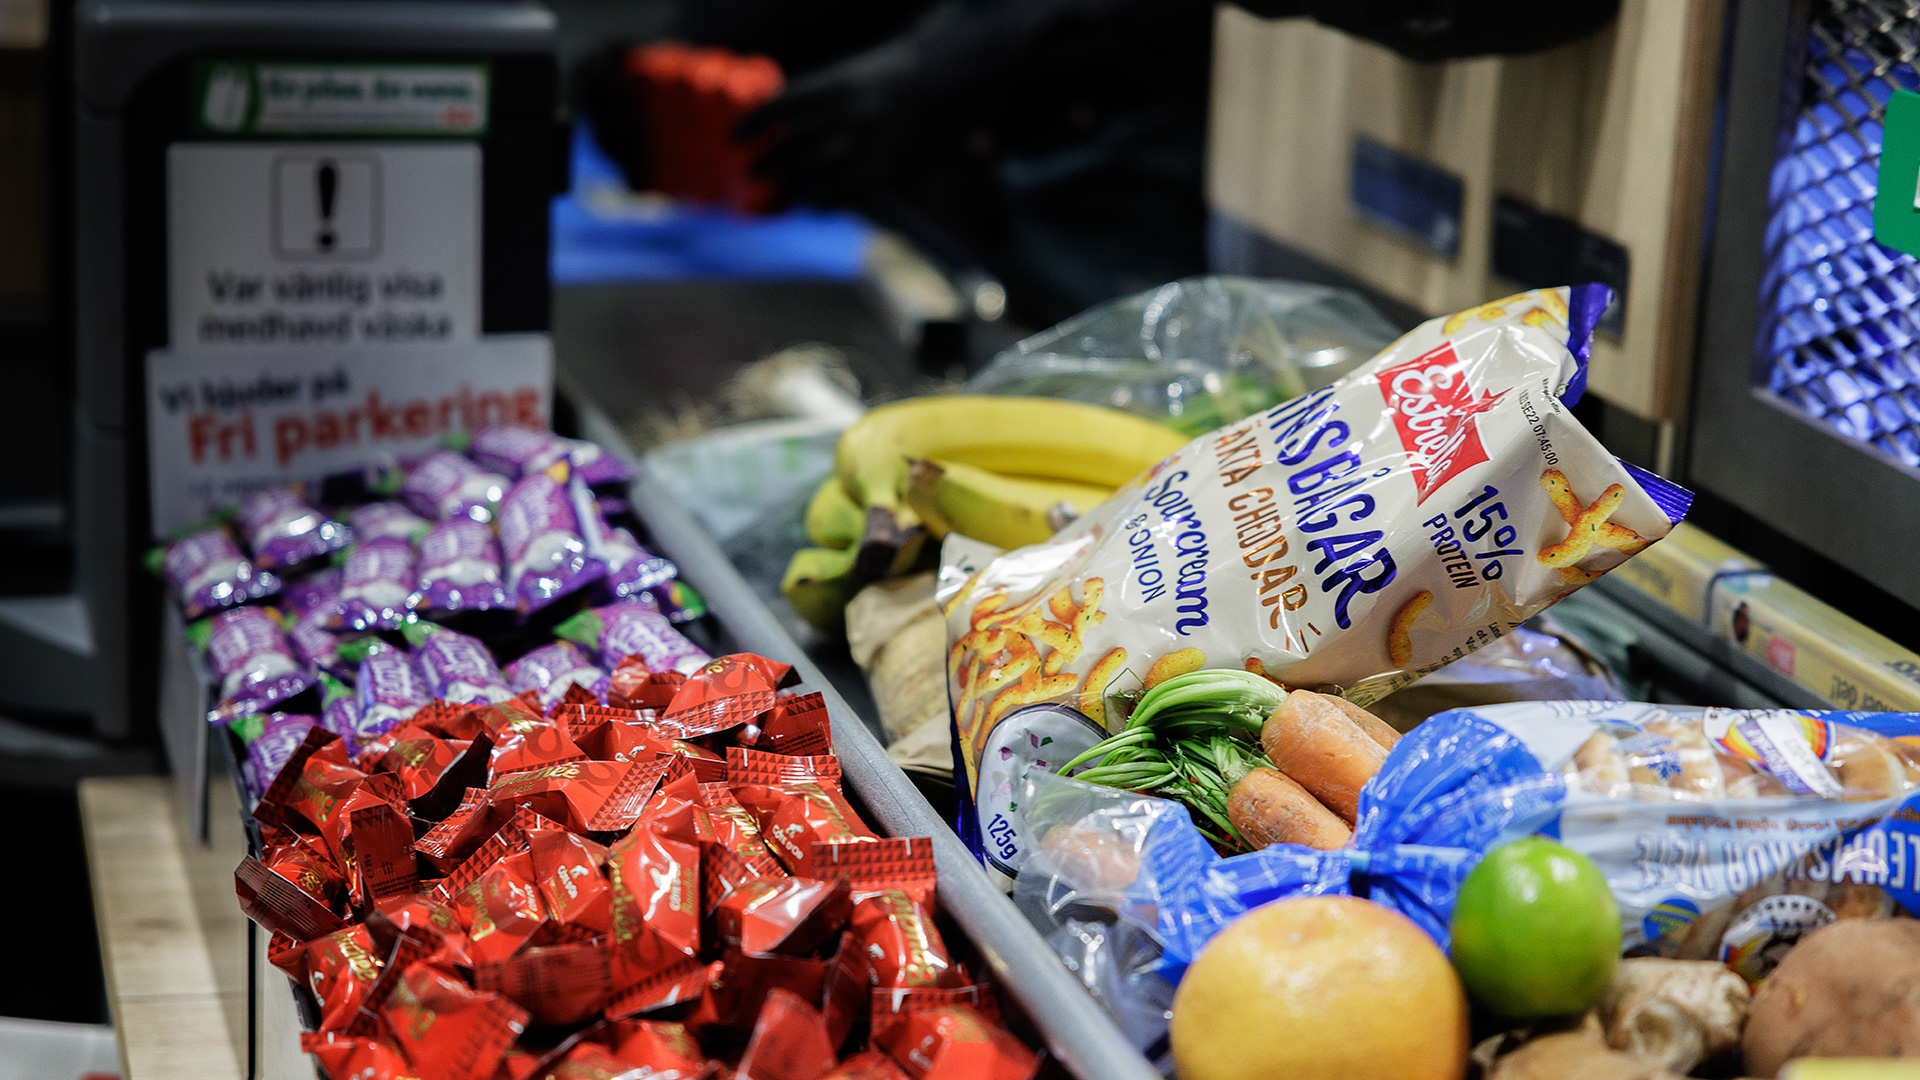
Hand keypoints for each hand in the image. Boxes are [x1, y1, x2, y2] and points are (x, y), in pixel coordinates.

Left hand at [734, 37, 929, 207]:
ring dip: (789, 187)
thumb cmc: (899, 77)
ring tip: (773, 198)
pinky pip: (846, 189)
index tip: (733, 137)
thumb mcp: (856, 74)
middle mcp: (847, 112)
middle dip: (768, 160)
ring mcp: (867, 142)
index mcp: (837, 83)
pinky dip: (826, 199)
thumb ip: (821, 98)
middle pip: (793, 143)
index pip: (782, 104)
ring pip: (814, 172)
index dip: (754, 122)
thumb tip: (782, 121)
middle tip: (750, 172)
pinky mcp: (887, 166)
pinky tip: (816, 205)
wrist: (953, 81)